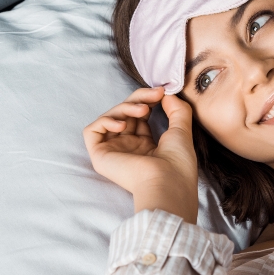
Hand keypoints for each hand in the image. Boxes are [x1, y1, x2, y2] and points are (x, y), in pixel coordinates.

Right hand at [83, 87, 198, 223]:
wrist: (167, 182)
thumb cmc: (177, 164)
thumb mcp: (181, 130)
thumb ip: (177, 109)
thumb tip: (166, 94)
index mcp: (146, 146)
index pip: (139, 116)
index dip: (147, 100)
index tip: (161, 92)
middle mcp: (128, 148)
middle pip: (123, 113)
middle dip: (138, 99)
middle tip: (155, 95)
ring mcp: (114, 152)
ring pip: (109, 118)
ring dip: (125, 107)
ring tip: (144, 110)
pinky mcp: (100, 156)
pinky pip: (92, 131)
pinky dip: (105, 121)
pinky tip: (122, 125)